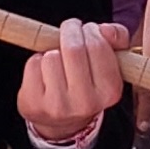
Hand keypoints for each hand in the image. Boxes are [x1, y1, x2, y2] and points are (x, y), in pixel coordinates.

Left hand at [18, 16, 127, 140]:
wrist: (61, 120)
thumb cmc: (87, 82)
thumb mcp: (109, 63)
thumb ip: (116, 38)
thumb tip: (106, 29)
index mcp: (110, 91)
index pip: (98, 46)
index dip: (89, 30)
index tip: (86, 28)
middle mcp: (86, 102)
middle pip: (73, 48)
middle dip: (70, 31)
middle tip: (69, 28)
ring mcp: (58, 106)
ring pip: (51, 56)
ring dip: (52, 50)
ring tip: (58, 60)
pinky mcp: (34, 104)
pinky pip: (33, 65)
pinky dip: (36, 60)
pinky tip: (43, 71)